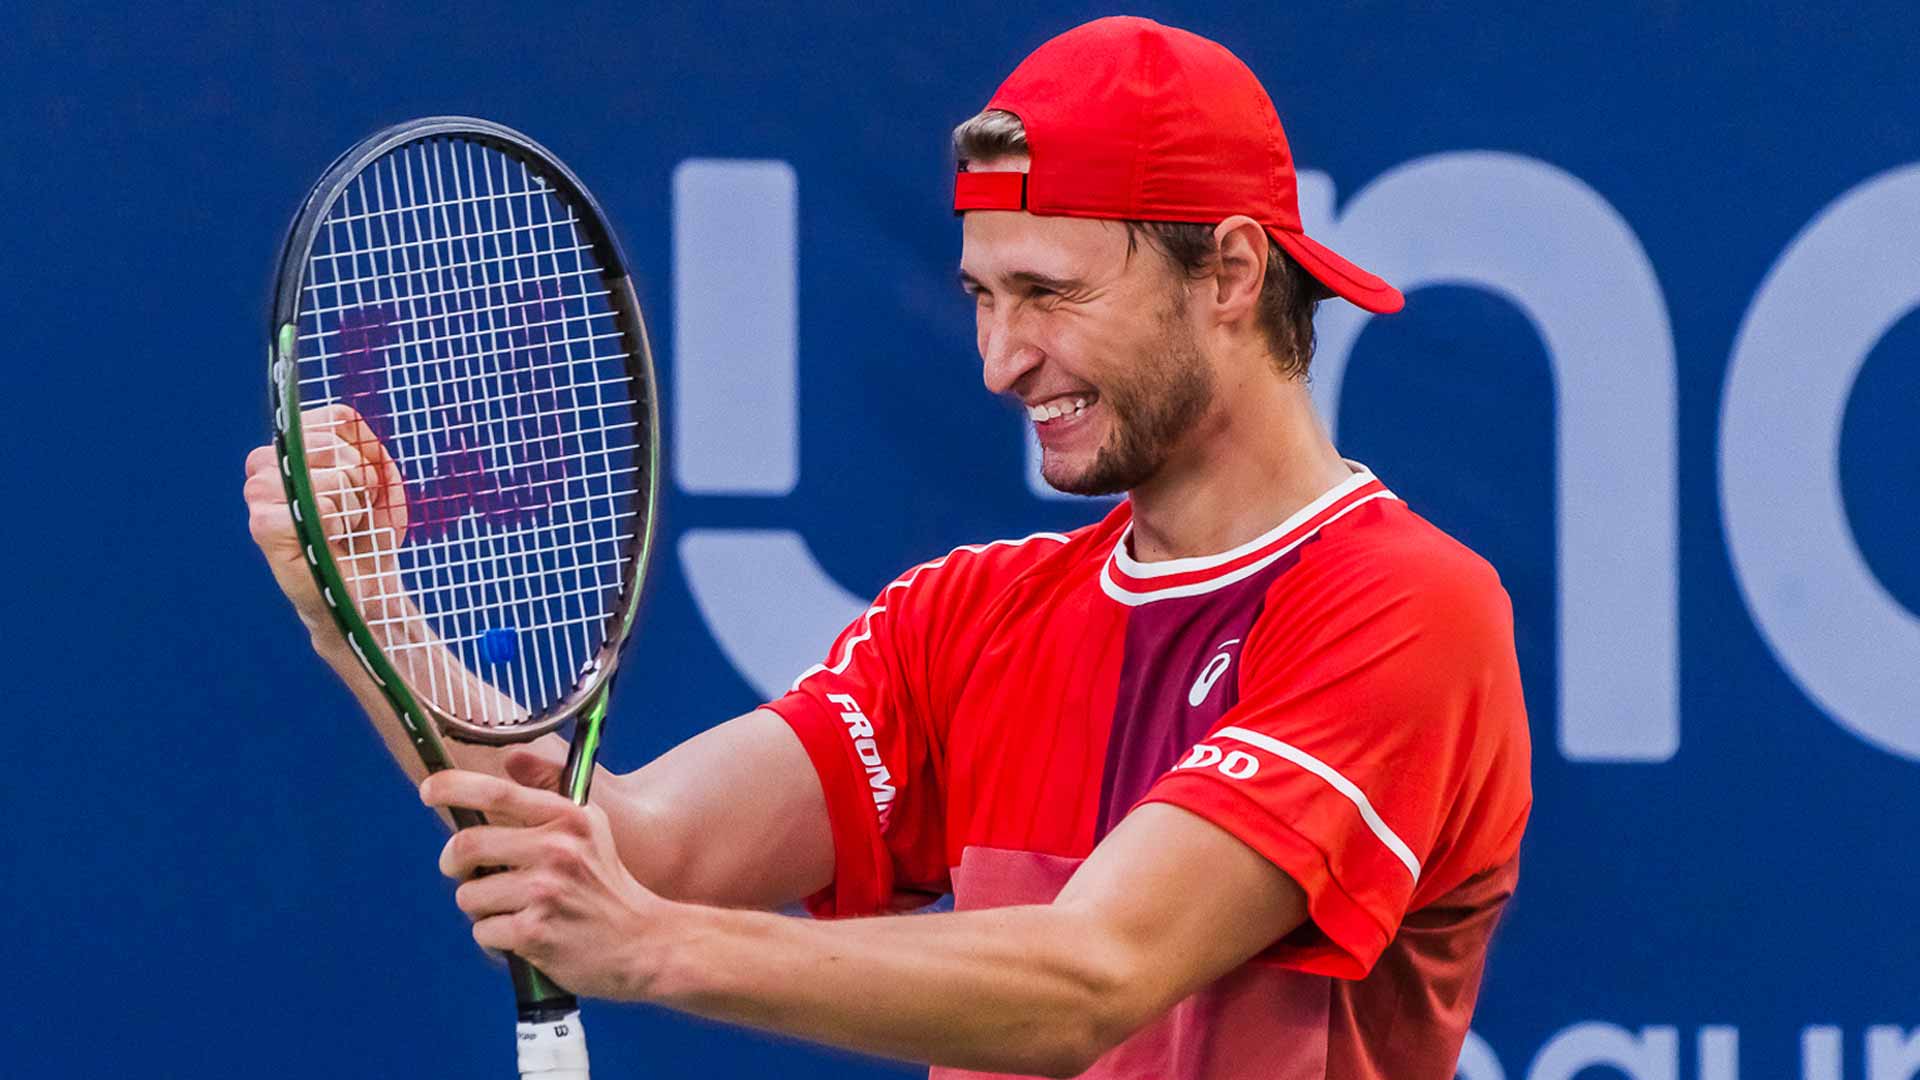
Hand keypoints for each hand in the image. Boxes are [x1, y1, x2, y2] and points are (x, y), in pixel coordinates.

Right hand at [243, 404, 410, 642]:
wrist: (365, 587)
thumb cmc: (369, 532)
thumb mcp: (378, 479)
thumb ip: (364, 445)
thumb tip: (350, 426)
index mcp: (292, 445)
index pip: (338, 420)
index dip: (365, 451)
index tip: (365, 483)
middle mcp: (266, 463)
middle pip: (334, 446)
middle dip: (359, 481)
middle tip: (351, 512)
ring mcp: (258, 492)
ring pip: (328, 477)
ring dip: (350, 507)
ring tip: (340, 527)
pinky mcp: (262, 524)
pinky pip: (317, 506)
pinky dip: (334, 525)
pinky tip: (327, 538)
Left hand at [422, 769, 671, 1000]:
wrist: (641, 942)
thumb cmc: (606, 885)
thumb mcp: (590, 828)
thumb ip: (550, 794)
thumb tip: (511, 759)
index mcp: (567, 819)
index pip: (497, 792)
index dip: (453, 787)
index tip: (429, 790)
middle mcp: (556, 850)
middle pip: (466, 846)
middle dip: (453, 862)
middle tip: (462, 870)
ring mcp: (545, 892)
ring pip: (468, 895)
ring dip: (481, 907)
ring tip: (514, 910)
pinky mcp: (534, 932)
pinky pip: (482, 931)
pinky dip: (495, 938)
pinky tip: (524, 936)